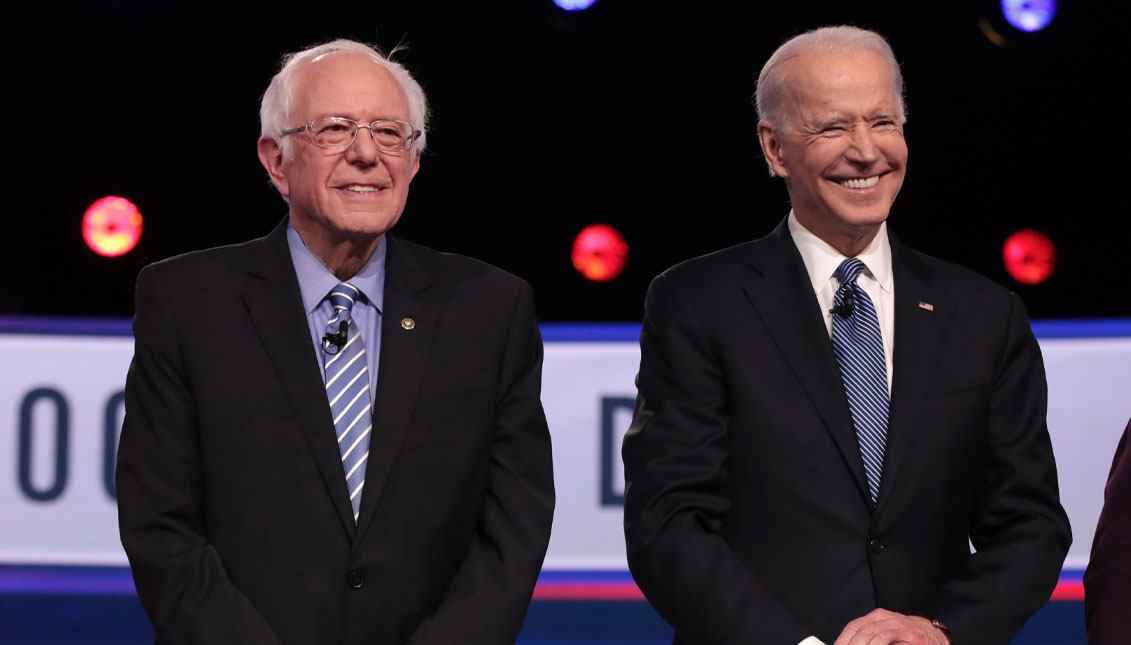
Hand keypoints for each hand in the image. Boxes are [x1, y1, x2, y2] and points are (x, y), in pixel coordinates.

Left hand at [833, 608, 949, 644]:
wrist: (932, 635)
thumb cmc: (906, 637)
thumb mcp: (884, 633)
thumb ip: (867, 638)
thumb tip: (844, 644)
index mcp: (876, 617)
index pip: (853, 627)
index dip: (842, 640)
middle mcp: (886, 619)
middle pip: (862, 632)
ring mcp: (899, 627)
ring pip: (875, 636)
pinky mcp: (912, 638)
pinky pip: (889, 639)